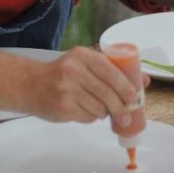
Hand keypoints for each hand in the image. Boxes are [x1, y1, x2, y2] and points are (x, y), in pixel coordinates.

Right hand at [23, 46, 149, 123]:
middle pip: (106, 93)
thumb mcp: (84, 62)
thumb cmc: (62, 72)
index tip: (134, 96)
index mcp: (82, 55)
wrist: (29, 83)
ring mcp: (66, 90)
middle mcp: (73, 70)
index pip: (110, 70)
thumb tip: (144, 81)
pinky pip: (87, 117)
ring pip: (99, 108)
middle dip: (120, 107)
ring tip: (99, 108)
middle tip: (127, 115)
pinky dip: (91, 117)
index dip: (125, 85)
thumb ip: (111, 68)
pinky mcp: (62, 107)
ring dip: (104, 112)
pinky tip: (84, 109)